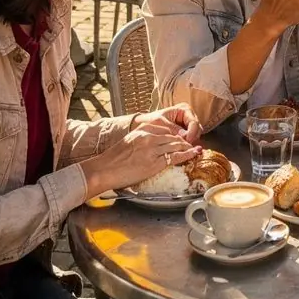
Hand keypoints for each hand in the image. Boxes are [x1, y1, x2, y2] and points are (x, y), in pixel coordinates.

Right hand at [83, 113, 199, 197]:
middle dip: (185, 139)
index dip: (176, 134)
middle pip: (173, 136)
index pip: (165, 128)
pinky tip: (193, 153)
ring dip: (188, 146)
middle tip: (192, 143)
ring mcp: (152, 149)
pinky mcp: (154, 163)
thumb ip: (142, 139)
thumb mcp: (129, 141)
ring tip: (194, 148)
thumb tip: (154, 143)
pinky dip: (187, 154)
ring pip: (176, 144)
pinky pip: (175, 156)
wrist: (104, 170)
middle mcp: (148, 137)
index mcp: (142, 130)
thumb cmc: (113, 159)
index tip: (182, 137)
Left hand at [136, 104, 201, 146]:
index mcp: (184, 109)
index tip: (187, 141)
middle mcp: (188, 115)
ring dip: (191, 142)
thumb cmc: (151, 121)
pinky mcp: (186, 132)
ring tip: (184, 149)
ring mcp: (188, 124)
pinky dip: (187, 143)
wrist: (144, 125)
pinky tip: (183, 149)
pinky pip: (191, 138)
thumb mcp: (161, 123)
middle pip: (197, 128)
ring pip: (196, 134)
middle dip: (192, 138)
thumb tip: (185, 138)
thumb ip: (173, 129)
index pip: (193, 122)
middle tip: (186, 147)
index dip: (192, 132)